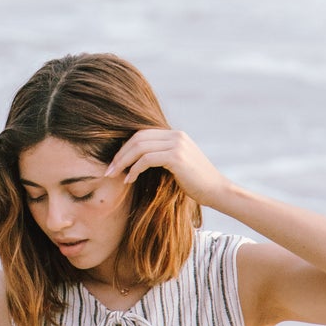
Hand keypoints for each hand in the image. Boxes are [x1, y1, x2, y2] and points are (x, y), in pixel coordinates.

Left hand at [104, 127, 227, 209]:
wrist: (218, 191)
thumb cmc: (196, 184)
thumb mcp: (177, 165)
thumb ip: (162, 157)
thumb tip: (137, 161)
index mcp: (175, 135)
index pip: (142, 134)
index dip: (125, 148)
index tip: (114, 163)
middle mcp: (176, 135)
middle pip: (138, 137)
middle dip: (120, 154)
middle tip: (108, 170)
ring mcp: (177, 144)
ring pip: (139, 147)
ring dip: (123, 162)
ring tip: (114, 175)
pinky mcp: (176, 157)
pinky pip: (147, 159)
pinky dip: (134, 169)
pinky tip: (129, 180)